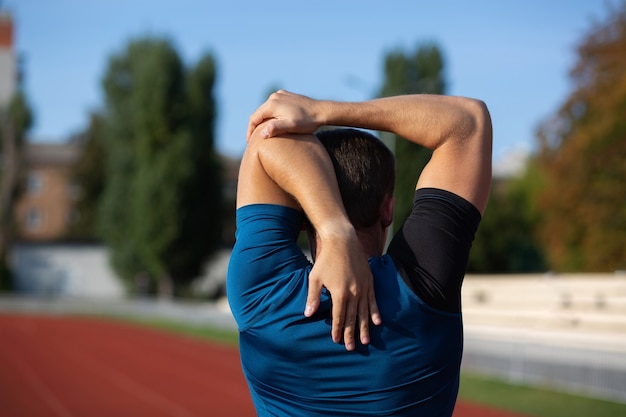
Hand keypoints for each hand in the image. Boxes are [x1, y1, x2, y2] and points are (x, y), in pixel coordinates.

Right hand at [247, 90, 321, 140]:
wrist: (322, 111)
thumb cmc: (307, 121)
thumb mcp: (291, 126)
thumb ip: (276, 128)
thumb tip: (262, 134)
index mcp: (272, 104)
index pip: (254, 118)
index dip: (250, 131)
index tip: (249, 142)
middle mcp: (274, 97)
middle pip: (259, 113)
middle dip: (255, 126)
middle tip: (253, 140)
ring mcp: (280, 95)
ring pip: (266, 110)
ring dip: (262, 121)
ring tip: (261, 133)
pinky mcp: (286, 96)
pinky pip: (274, 107)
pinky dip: (270, 116)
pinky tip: (272, 124)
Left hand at [305, 229, 381, 350]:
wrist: (342, 240)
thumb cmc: (325, 259)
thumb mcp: (314, 278)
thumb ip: (313, 297)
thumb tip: (308, 314)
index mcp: (339, 293)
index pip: (339, 317)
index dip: (337, 330)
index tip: (336, 340)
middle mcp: (354, 293)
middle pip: (352, 318)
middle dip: (351, 334)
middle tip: (352, 347)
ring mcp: (363, 287)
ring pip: (365, 312)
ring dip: (365, 327)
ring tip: (366, 340)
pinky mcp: (370, 281)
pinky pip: (373, 301)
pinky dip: (375, 312)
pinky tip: (377, 322)